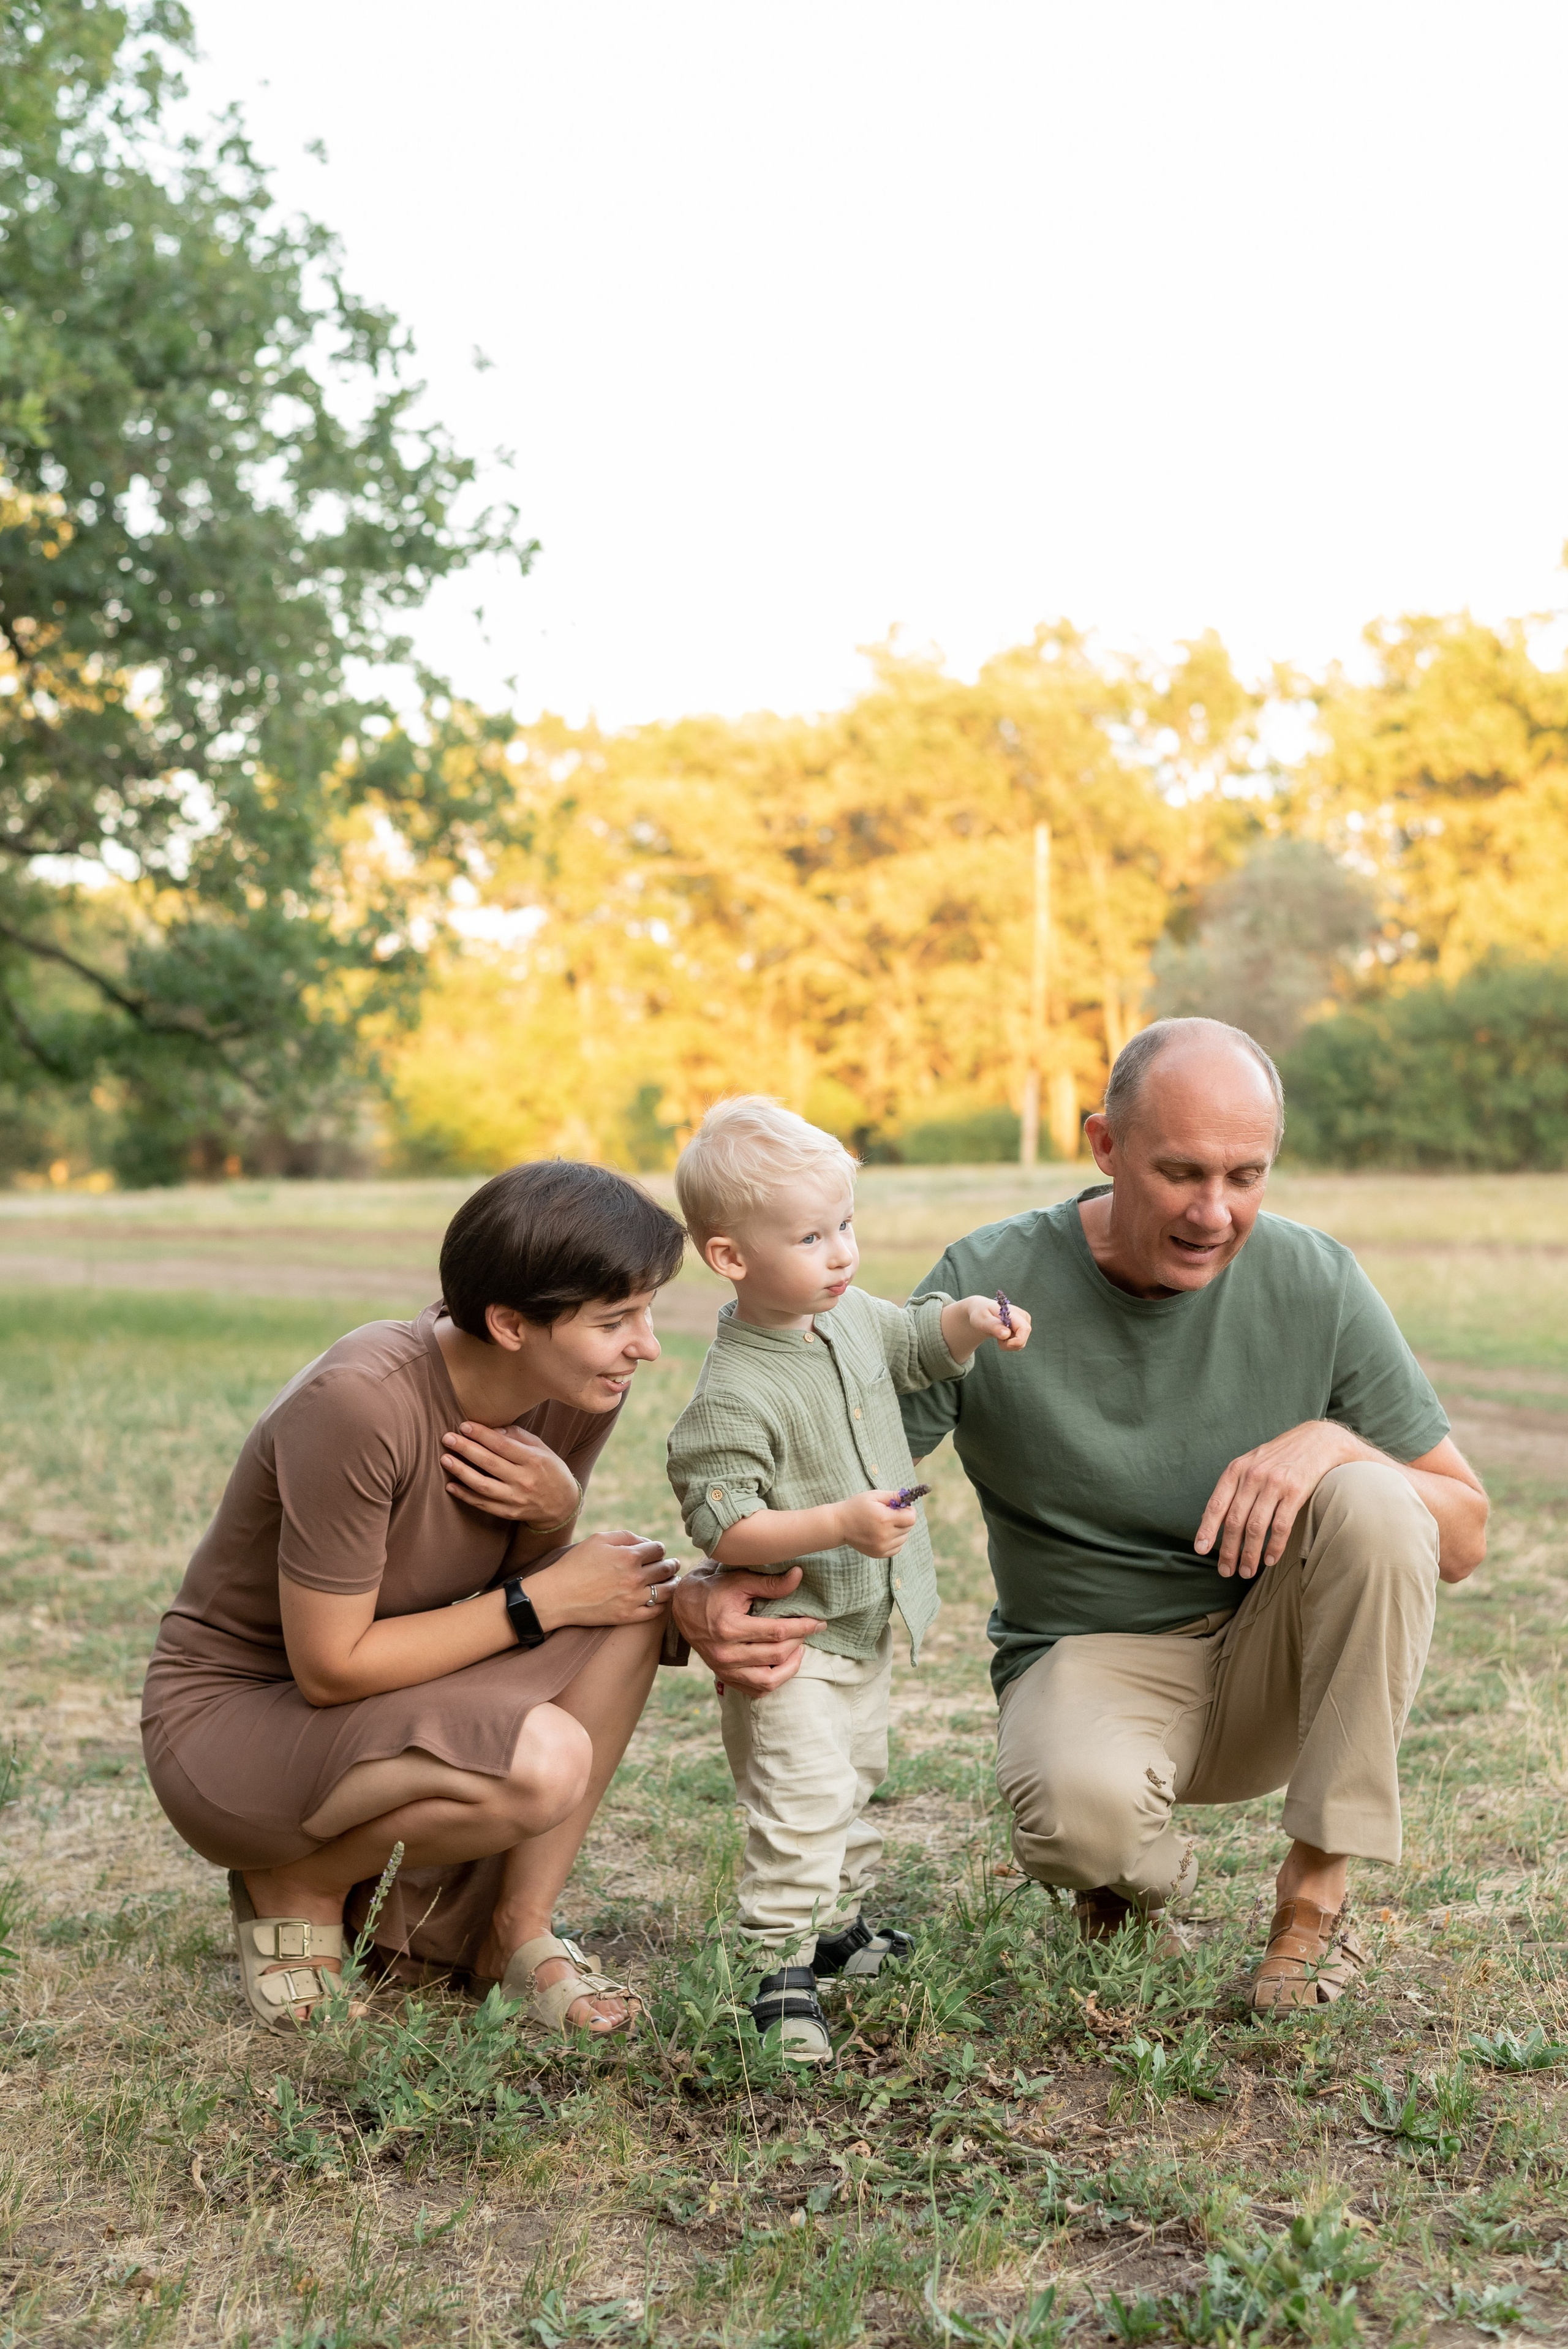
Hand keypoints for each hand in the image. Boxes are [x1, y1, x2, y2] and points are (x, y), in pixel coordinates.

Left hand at [442, 1422, 579, 1524]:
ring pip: (483, 1485)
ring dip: (461, 1471)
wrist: (562, 1505)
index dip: (481, 1434)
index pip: (502, 1445)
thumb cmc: (549, 1469)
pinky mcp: (509, 1513)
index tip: (463, 1426)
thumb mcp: (541, 1448)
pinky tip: (450, 1485)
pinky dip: (465, 1496)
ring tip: (445, 1459)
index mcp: (533, 1460)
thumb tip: (491, 1430)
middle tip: (447, 1438)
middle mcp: (524, 1480)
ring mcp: (516, 1499)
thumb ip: (518, 1436)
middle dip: (466, 1449)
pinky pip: (483, 1504)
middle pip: (489, 1463)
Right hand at [524, 1528, 675, 1631]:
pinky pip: (656, 1611)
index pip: (658, 1549)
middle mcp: (635, 1578)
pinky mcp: (628, 1617)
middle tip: (673, 1564)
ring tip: (673, 1581)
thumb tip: (646, 1543)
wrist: (557, 1596)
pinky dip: (662, 1604)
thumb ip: (626, 1536)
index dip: (659, 1549)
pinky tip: (661, 1599)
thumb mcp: (598, 1539)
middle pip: (665, 1569)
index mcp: (629, 1556)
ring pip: (666, 1591)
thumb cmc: (576, 1564)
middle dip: (671, 1564)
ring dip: (672, 1583)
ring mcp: (633, 1599)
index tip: (656, 1552)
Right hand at [672, 1563, 824, 1694]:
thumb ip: (770, 1583)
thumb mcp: (739, 1580)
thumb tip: (799, 1576)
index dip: (803, 1627)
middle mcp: (725, 1654)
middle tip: (809, 1630)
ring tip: (799, 1649)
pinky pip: (756, 1690)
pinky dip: (774, 1681)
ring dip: (791, 1667)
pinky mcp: (724, 1677)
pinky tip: (782, 1664)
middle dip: (800, 1641)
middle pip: (777, 1655)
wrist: (681, 1607)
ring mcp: (724, 1669)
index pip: (777, 1632)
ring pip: (769, 1681)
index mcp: (729, 1628)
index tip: (820, 1622)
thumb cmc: (713, 1589)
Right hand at [835, 1489, 916, 1558]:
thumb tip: (908, 1498)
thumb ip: (893, 1496)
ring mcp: (882, 1547)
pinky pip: (897, 1548)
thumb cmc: (856, 1506)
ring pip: (904, 1538)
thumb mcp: (873, 1495)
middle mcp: (885, 1535)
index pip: (911, 1518)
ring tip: (885, 1524)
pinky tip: (884, 1533)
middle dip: (903, 1519)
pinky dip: (894, 1541)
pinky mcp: (879, 1554)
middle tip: (890, 1514)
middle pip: (908, 1528)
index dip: (908, 1510)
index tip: (900, 1508)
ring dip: (899, 1530)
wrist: (839, 1524)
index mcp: (885, 1519)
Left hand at [941, 1294, 1032, 1362]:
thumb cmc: (980, 1314)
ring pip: (1022, 1343)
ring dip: (1009, 1345)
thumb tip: (1006, 1334)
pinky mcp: (1023, 1328)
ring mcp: (1025, 1322)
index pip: (1024, 1329)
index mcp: (1012, 1312)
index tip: (1001, 1342)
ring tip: (998, 1335)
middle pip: (1023, 1339)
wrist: (982, 1311)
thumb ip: (993, 1326)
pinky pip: (1020, 1343)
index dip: (1016, 1341)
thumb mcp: (981, 1320)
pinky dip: (1010, 1344)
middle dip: (1010, 1345)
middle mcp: (1022, 1316)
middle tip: (997, 1340)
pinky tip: (1003, 1336)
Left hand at [1194, 1421, 1364, 1579]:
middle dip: (1228, 1550)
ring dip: (1249, 1554)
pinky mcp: (1296, 1491)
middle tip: (1226, 1571)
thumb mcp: (1252, 1464)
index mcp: (1236, 1470)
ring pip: (1255, 1527)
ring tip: (1246, 1572)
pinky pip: (1280, 1526)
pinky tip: (1269, 1560)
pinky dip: (1273, 1547)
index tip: (1201, 1550)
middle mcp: (1252, 1476)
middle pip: (1234, 1521)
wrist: (1317, 1440)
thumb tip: (1219, 1522)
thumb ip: (1236, 1488)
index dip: (1207, 1529)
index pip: (1216, 1504)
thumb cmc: (1280, 1457)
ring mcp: (1274, 1483)